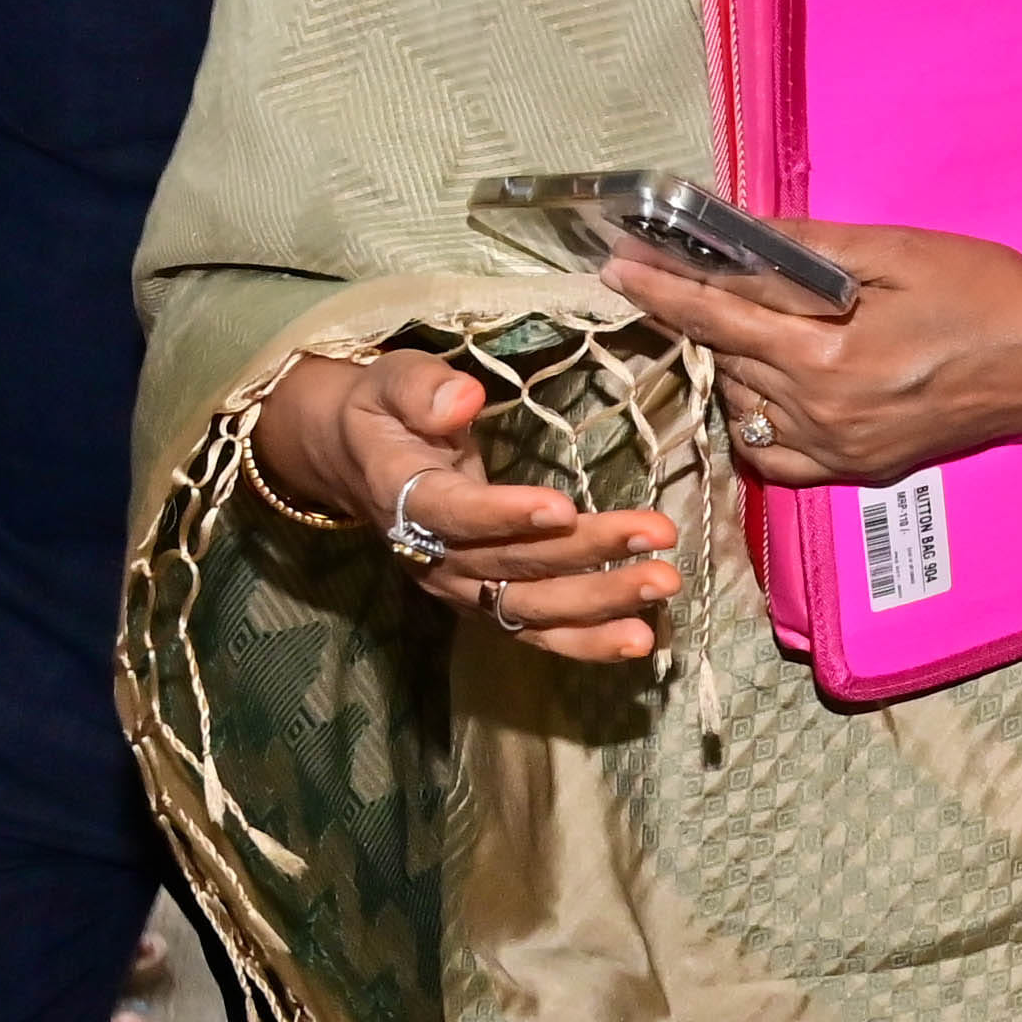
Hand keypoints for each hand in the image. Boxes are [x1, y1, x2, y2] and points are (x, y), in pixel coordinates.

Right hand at [257, 350, 679, 664]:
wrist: (358, 461)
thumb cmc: (386, 412)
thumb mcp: (392, 380)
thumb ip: (423, 389)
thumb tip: (464, 398)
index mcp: (403, 496)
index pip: (454, 513)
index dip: (504, 515)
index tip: (563, 508)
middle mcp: (431, 557)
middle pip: (511, 563)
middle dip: (588, 552)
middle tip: (657, 535)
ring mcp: (459, 588)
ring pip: (531, 606)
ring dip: (601, 601)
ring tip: (663, 584)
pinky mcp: (483, 604)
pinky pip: (535, 631)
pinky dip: (586, 641)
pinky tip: (639, 637)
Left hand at [604, 226, 1021, 486]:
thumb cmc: (985, 291)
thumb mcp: (898, 251)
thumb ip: (808, 248)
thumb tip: (737, 233)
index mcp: (828, 353)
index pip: (717, 318)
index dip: (661, 289)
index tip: (616, 266)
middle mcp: (823, 412)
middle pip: (725, 361)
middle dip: (702, 318)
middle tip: (693, 278)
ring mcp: (839, 450)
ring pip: (743, 407)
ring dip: (733, 365)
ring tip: (752, 326)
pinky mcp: (858, 470)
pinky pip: (775, 454)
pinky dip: (759, 418)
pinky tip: (774, 385)